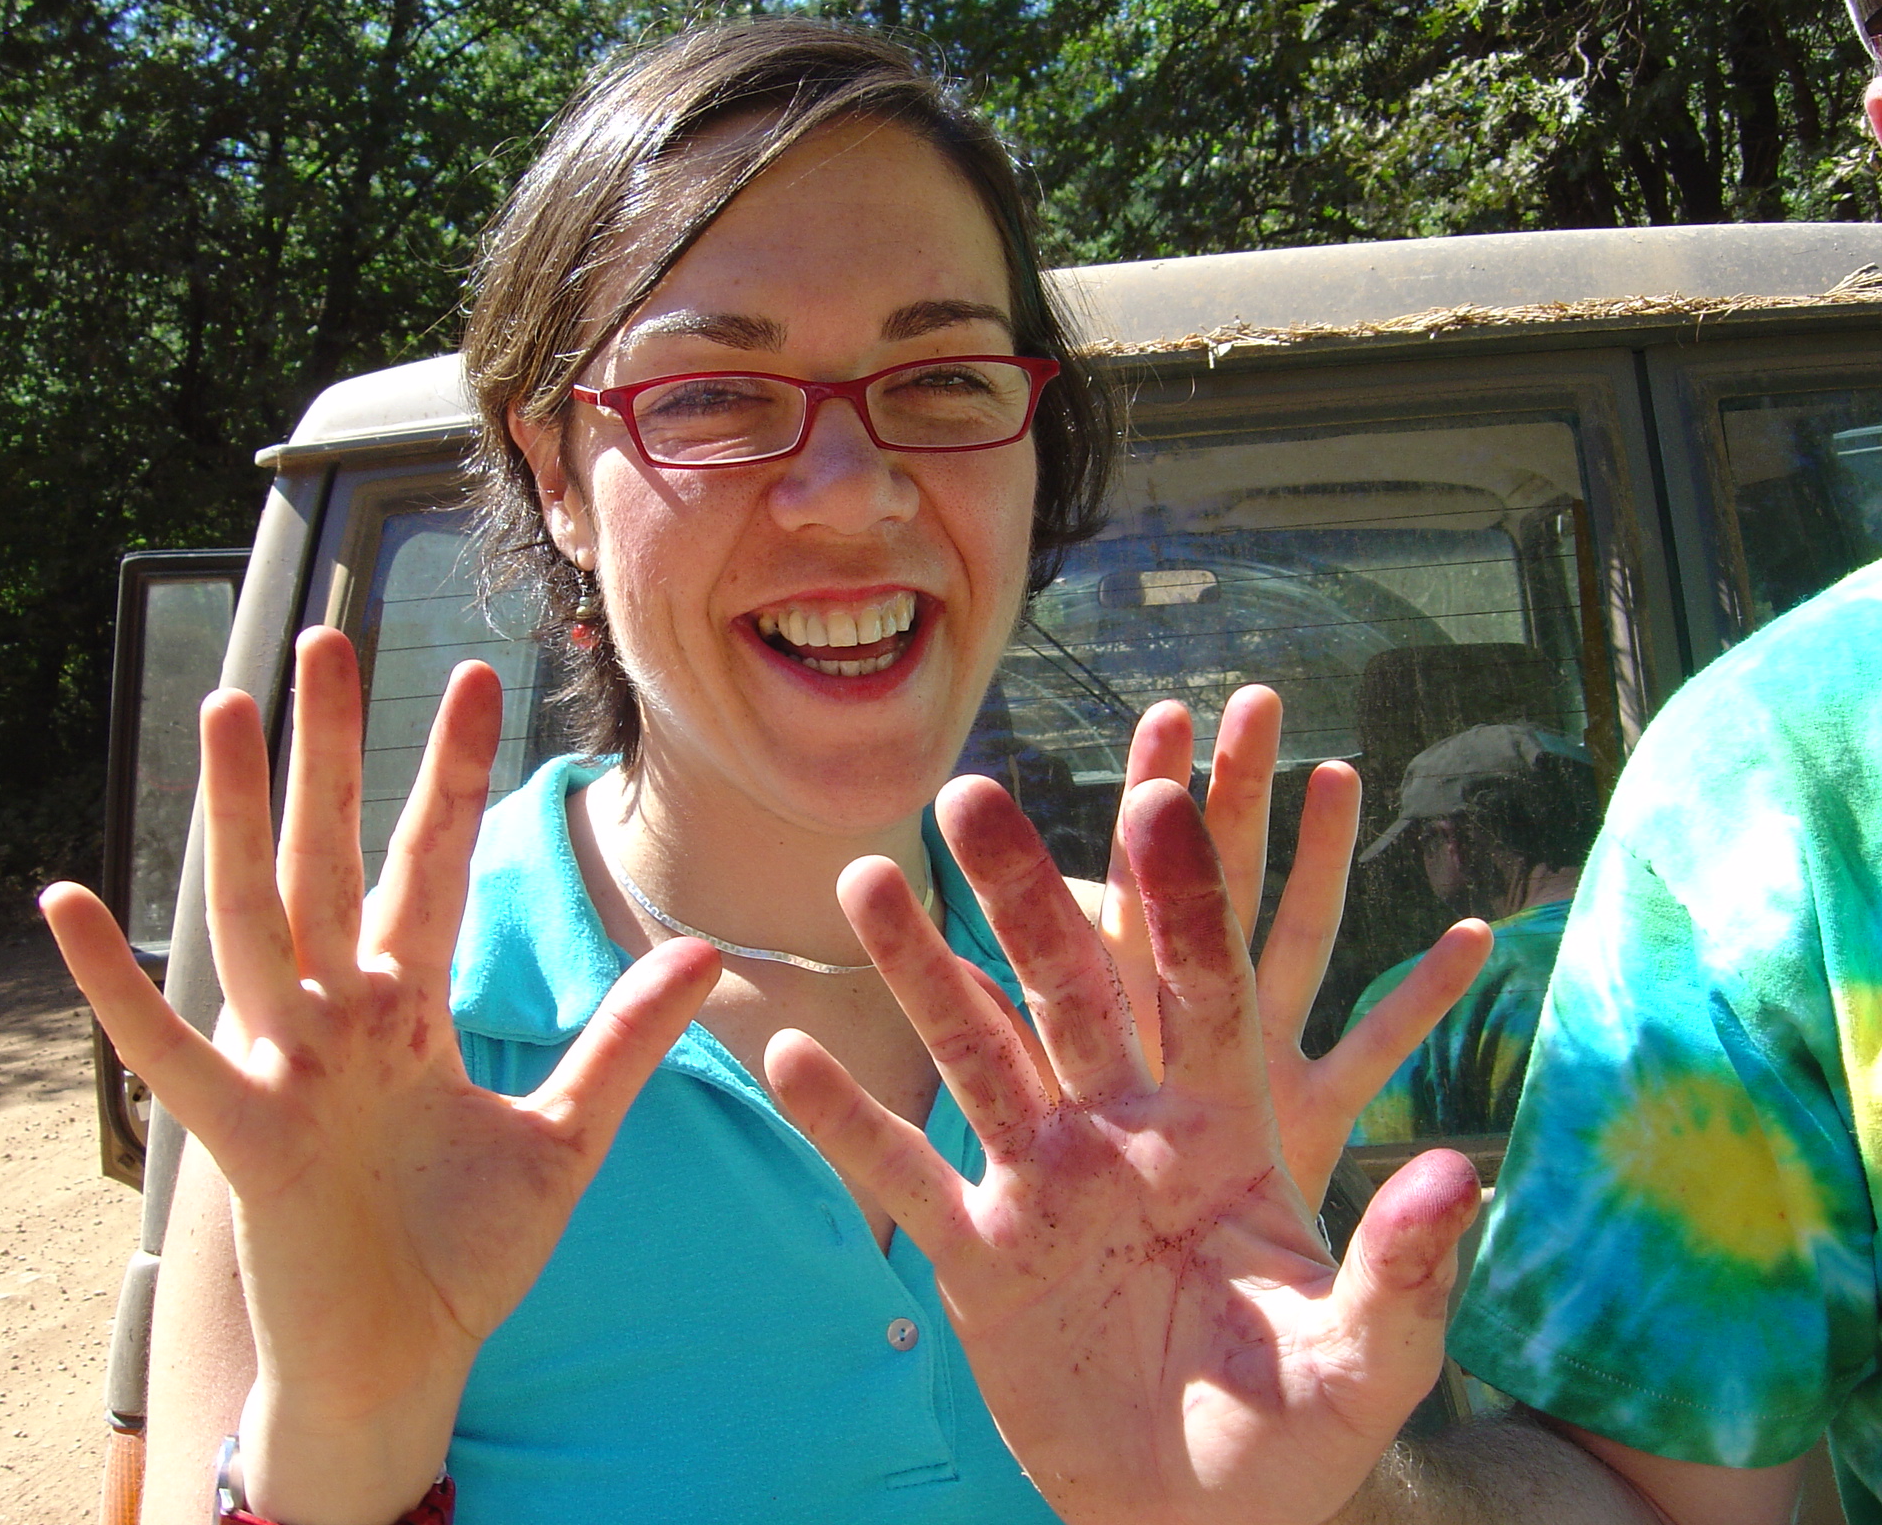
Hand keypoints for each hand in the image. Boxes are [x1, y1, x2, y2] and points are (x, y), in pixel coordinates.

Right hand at [42, 628, 718, 1524]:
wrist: (404, 1359)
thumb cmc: (466, 1250)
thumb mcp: (562, 1135)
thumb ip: (619, 1042)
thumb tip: (706, 955)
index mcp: (409, 1010)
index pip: (431, 867)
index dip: (450, 778)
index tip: (478, 680)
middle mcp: (340, 1019)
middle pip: (333, 861)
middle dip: (335, 756)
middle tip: (330, 638)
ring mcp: (286, 1067)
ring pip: (257, 919)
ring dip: (237, 817)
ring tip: (227, 709)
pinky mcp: (243, 1134)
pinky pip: (167, 1051)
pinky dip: (116, 985)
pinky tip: (68, 902)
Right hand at [767, 777, 1480, 1524]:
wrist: (1192, 1517)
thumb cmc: (1293, 1431)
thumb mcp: (1365, 1359)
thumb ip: (1404, 1267)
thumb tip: (1459, 1170)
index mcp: (1227, 1128)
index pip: (1206, 987)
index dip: (1186, 898)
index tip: (1161, 794)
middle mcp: (1124, 1130)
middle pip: (1068, 990)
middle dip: (1024, 895)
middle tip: (972, 794)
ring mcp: (1043, 1183)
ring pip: (973, 1055)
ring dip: (921, 973)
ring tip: (864, 881)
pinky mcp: (978, 1253)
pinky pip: (905, 1176)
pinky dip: (847, 1121)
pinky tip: (786, 1054)